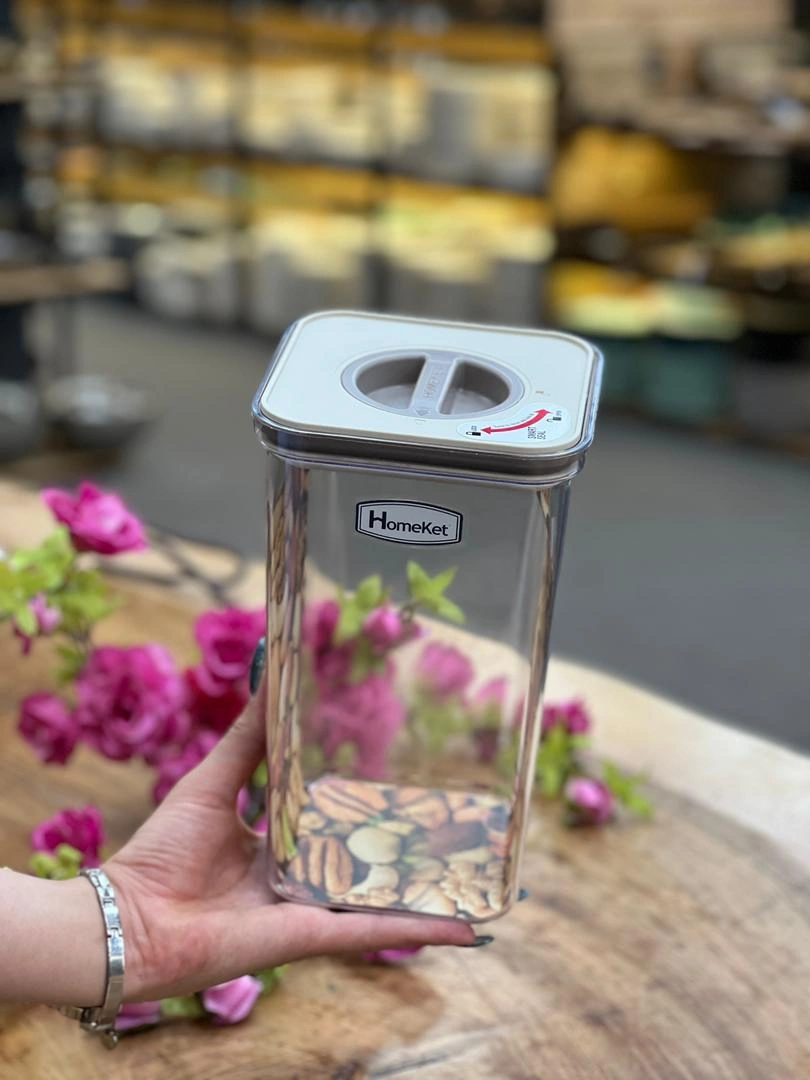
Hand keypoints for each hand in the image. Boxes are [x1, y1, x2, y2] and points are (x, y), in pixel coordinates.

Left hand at [106, 682, 475, 1001]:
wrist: (132, 917)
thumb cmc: (163, 850)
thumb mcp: (214, 779)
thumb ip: (247, 736)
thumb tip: (269, 678)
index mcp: (277, 845)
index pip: (334, 821)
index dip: (367, 802)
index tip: (404, 779)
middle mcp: (301, 878)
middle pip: (366, 859)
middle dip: (410, 848)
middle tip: (461, 826)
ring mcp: (312, 908)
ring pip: (383, 898)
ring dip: (430, 893)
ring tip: (480, 879)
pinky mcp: (315, 933)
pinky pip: (375, 930)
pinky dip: (421, 928)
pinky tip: (466, 925)